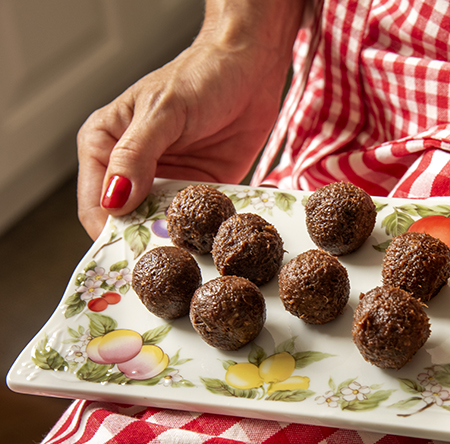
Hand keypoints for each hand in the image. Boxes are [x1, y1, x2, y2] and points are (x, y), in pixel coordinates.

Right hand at [77, 0, 302, 238]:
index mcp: (106, 146)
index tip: (129, 257)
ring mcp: (169, 181)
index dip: (110, 233)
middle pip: (129, 222)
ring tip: (189, 258)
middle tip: (162, 267)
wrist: (250, 68)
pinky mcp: (201, 190)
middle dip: (144, 243)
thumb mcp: (163, 112)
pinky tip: (211, 241)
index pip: (96, 203)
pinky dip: (203, 232)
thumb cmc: (201, 76)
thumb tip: (114, 200)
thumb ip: (136, 155)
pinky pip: (197, 221)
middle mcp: (133, 169)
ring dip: (176, 242)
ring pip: (164, 226)